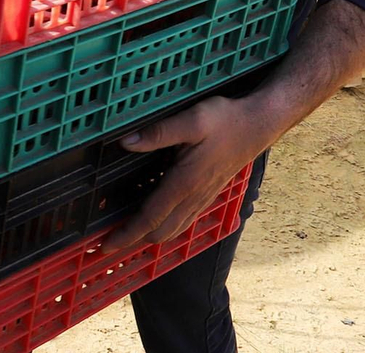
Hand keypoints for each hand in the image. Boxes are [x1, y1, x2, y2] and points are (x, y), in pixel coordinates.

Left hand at [101, 93, 280, 252]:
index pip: (150, 217)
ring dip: (148, 236)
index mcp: (184, 182)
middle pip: (160, 231)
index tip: (106, 246)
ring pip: (173, 229)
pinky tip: (157, 221)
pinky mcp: (207, 194)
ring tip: (127, 236)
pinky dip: (165, 227)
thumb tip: (126, 142)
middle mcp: (193, 196)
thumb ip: (158, 133)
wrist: (257, 125)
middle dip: (133, 240)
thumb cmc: (225, 121)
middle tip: (108, 243)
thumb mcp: (191, 119)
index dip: (127, 234)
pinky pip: (183, 221)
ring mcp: (202, 198)